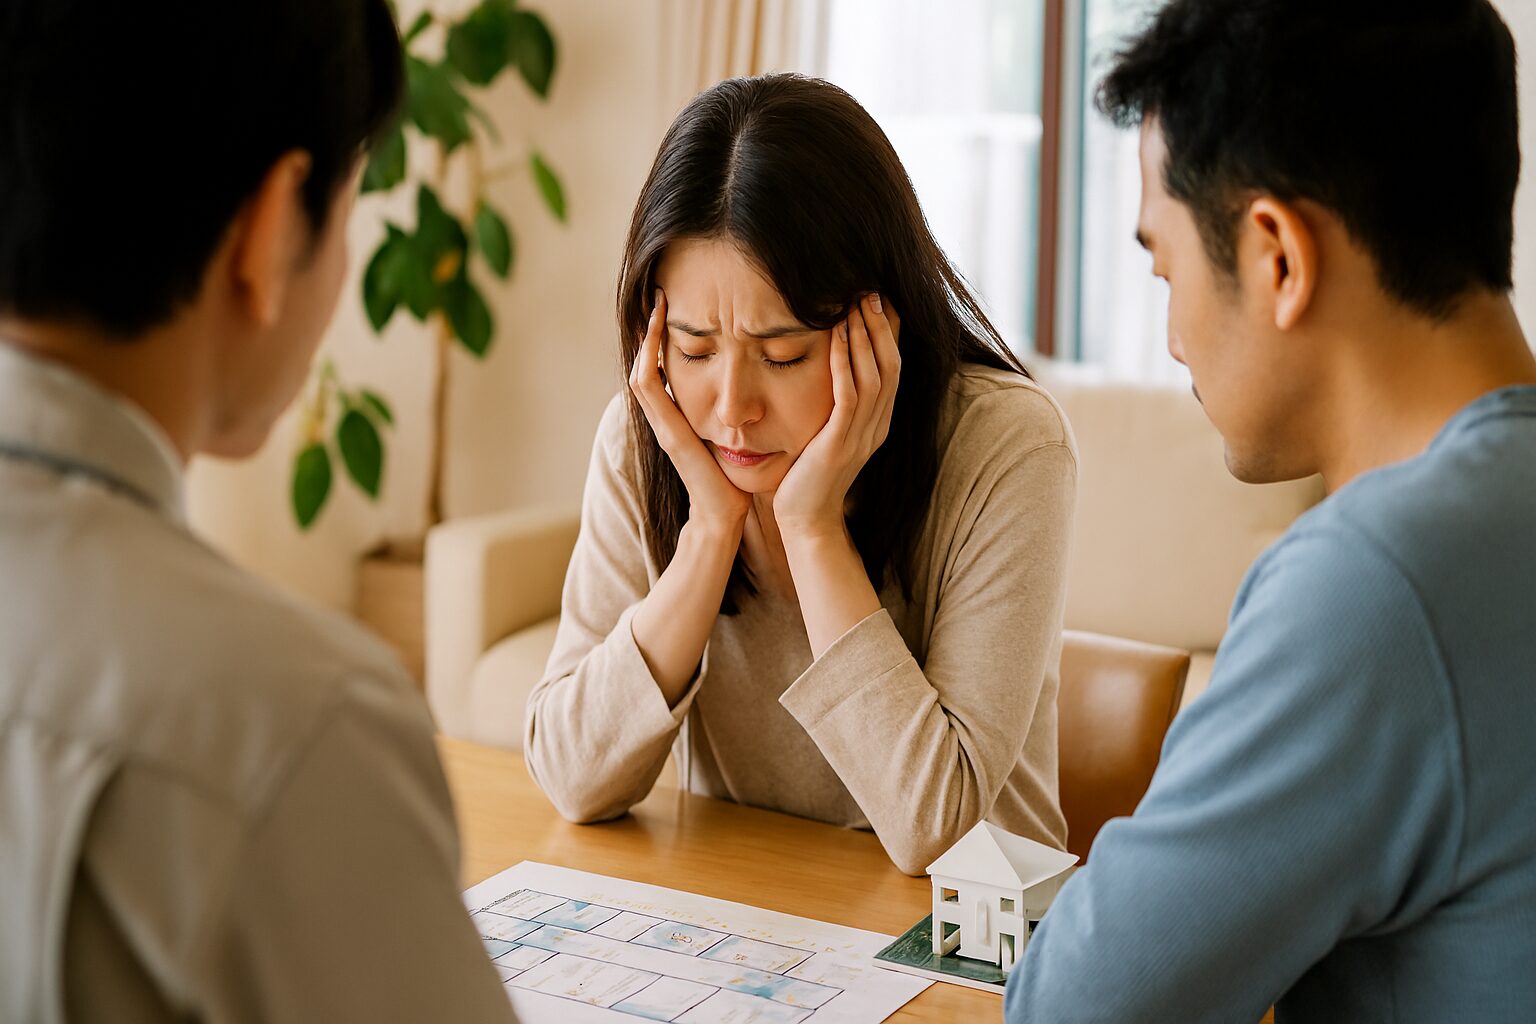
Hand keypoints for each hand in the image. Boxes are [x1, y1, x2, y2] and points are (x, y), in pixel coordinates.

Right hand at [629, 289, 751, 537]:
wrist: (723, 516)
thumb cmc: (730, 481)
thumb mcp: (728, 438)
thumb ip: (730, 415)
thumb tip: (749, 389)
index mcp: (680, 417)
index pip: (662, 369)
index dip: (663, 340)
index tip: (674, 307)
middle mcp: (667, 418)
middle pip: (645, 364)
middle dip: (651, 330)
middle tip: (658, 293)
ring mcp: (663, 424)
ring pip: (642, 371)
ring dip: (647, 338)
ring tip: (656, 305)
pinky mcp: (668, 432)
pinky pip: (649, 388)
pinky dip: (648, 359)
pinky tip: (656, 335)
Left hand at [773, 292, 900, 539]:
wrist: (806, 523)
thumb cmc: (808, 479)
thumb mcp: (827, 435)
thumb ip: (834, 407)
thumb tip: (828, 375)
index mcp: (877, 423)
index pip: (892, 368)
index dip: (888, 333)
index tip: (878, 300)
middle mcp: (877, 427)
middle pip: (890, 364)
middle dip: (881, 325)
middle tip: (869, 289)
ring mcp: (862, 436)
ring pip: (874, 375)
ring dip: (865, 335)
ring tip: (855, 301)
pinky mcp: (840, 444)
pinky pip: (848, 396)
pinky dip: (844, 362)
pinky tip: (835, 336)